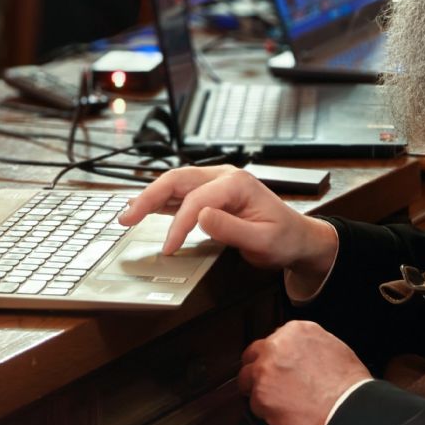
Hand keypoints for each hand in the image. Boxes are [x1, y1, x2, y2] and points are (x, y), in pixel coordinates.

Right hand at [117, 165, 336, 276]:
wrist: (298, 237)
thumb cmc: (284, 238)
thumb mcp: (262, 241)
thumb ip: (231, 229)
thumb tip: (200, 217)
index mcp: (237, 183)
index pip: (197, 201)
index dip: (178, 225)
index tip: (167, 248)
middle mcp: (224, 176)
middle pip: (177, 180)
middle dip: (149, 197)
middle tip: (126, 218)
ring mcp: (216, 182)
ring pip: (175, 183)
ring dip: (150, 197)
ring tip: (128, 213)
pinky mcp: (212, 193)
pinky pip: (182, 193)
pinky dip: (162, 201)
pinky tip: (147, 210)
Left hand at [238, 320, 369, 424]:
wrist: (347, 409)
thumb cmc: (346, 384)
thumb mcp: (332, 348)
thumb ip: (307, 346)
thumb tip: (299, 354)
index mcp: (294, 331)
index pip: (273, 339)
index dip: (274, 356)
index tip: (278, 366)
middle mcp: (275, 346)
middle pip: (253, 354)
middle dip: (258, 368)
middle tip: (270, 383)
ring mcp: (264, 370)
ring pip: (247, 379)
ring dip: (258, 389)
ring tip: (277, 401)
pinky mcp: (260, 395)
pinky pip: (254, 404)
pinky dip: (265, 411)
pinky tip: (283, 413)